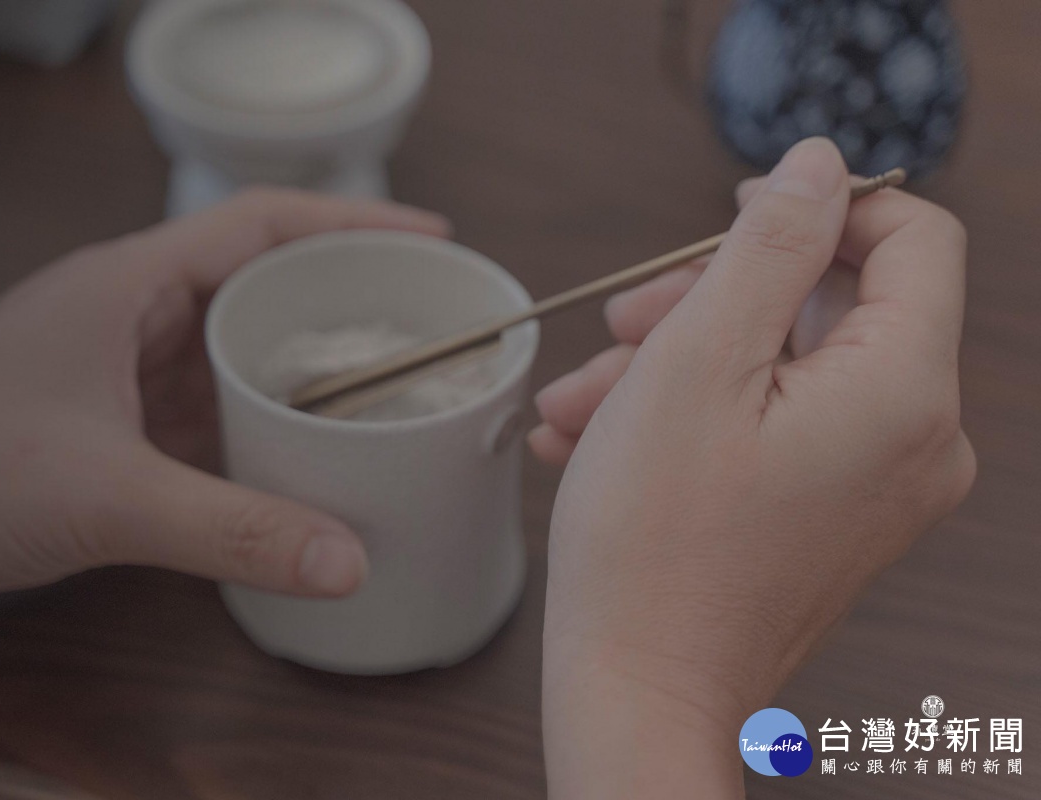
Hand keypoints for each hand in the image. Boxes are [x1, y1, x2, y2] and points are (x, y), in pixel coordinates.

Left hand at [0, 188, 449, 623]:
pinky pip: (203, 414)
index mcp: (129, 284)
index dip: (352, 221)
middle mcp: (128, 316)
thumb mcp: (106, 494)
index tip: (432, 239)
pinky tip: (304, 462)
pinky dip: (257, 430)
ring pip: (232, 354)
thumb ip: (231, 528)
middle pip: (257, 284)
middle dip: (343, 299)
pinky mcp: (103, 430)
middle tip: (427, 327)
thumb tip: (351, 562)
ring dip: (301, 371)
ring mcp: (114, 373)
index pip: (260, 223)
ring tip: (386, 393)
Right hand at [533, 138, 975, 796]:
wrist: (638, 689)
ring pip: (784, 369)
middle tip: (619, 328)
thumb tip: (819, 167)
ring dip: (675, 366)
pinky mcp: (839, 515)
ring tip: (579, 404)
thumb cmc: (653, 539)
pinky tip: (600, 436)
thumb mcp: (695, 361)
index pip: (912, 239)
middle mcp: (918, 440)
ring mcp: (881, 485)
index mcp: (903, 391)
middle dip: (708, 303)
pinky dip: (694, 417)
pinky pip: (778, 428)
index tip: (729, 219)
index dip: (822, 210)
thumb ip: (769, 248)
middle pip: (827, 307)